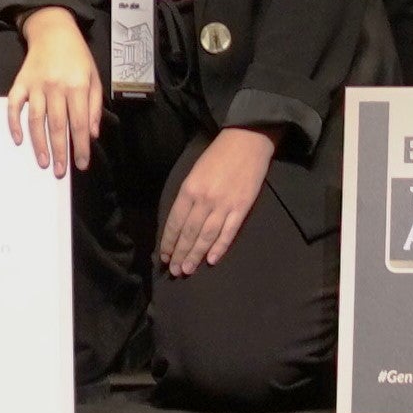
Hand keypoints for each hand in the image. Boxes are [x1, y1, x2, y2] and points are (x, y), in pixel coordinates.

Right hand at [1, 12, 101, 174]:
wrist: (53, 30)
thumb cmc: (77, 56)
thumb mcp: (94, 77)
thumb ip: (95, 105)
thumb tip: (92, 134)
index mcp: (77, 85)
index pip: (80, 122)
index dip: (81, 146)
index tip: (81, 164)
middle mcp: (55, 86)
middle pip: (57, 125)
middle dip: (60, 151)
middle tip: (59, 171)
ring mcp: (35, 85)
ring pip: (36, 119)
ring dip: (39, 143)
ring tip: (43, 162)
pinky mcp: (20, 82)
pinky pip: (14, 105)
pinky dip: (14, 123)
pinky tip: (19, 139)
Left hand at [160, 126, 277, 277]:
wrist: (247, 140)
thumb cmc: (218, 154)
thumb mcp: (194, 172)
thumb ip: (187, 196)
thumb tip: (180, 222)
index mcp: (189, 189)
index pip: (175, 222)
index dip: (169, 242)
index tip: (164, 257)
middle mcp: (204, 200)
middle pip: (189, 233)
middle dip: (180, 254)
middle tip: (175, 271)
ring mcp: (224, 205)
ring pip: (206, 236)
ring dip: (196, 255)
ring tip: (188, 270)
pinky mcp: (242, 208)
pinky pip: (228, 232)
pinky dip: (219, 247)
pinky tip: (211, 260)